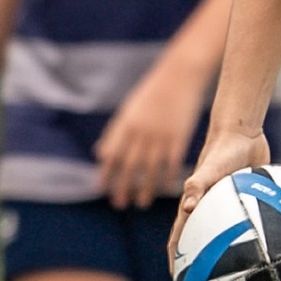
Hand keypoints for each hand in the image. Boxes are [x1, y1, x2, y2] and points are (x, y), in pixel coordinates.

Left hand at [95, 59, 205, 209]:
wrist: (180, 76)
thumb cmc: (152, 92)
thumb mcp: (128, 110)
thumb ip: (114, 133)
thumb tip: (100, 154)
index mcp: (126, 125)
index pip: (111, 155)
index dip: (105, 173)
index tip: (101, 189)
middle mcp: (141, 133)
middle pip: (129, 166)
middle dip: (123, 187)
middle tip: (119, 203)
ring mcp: (161, 136)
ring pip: (150, 169)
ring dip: (144, 188)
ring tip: (141, 203)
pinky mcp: (179, 138)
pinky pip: (171, 164)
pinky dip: (167, 178)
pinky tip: (165, 189)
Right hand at [170, 126, 270, 261]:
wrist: (243, 132)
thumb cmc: (222, 149)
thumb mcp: (209, 168)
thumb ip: (198, 185)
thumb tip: (188, 208)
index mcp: (194, 208)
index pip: (178, 242)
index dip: (175, 265)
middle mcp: (208, 212)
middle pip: (202, 246)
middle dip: (202, 270)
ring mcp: (227, 210)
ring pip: (227, 240)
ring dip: (231, 258)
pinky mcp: (245, 203)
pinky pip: (249, 227)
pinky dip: (255, 241)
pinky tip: (272, 256)